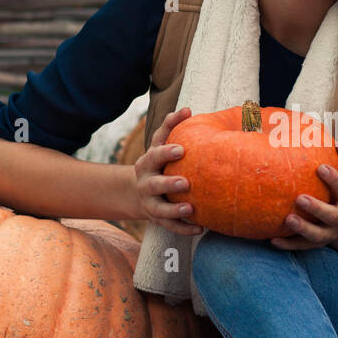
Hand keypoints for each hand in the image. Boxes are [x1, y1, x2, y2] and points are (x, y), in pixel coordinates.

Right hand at [134, 107, 203, 235]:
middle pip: (155, 185)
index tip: (182, 149)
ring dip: (175, 210)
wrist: (138, 191)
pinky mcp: (158, 219)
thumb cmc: (157, 162)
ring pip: (160, 210)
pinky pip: (170, 226)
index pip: (154, 156)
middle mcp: (146, 184)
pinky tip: (200, 228)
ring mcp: (151, 203)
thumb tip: (188, 109)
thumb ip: (171, 126)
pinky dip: (184, 229)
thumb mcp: (159, 144)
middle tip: (185, 183)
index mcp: (147, 163)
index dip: (166, 153)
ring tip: (190, 209)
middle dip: (169, 184)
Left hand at [270, 142, 337, 249]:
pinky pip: (302, 245)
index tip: (321, 168)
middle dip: (316, 208)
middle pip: (331, 215)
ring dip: (303, 228)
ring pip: (317, 235)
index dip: (335, 179)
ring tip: (288, 219)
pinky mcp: (317, 243)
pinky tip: (273, 240)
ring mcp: (330, 233)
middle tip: (300, 198)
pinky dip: (288, 244)